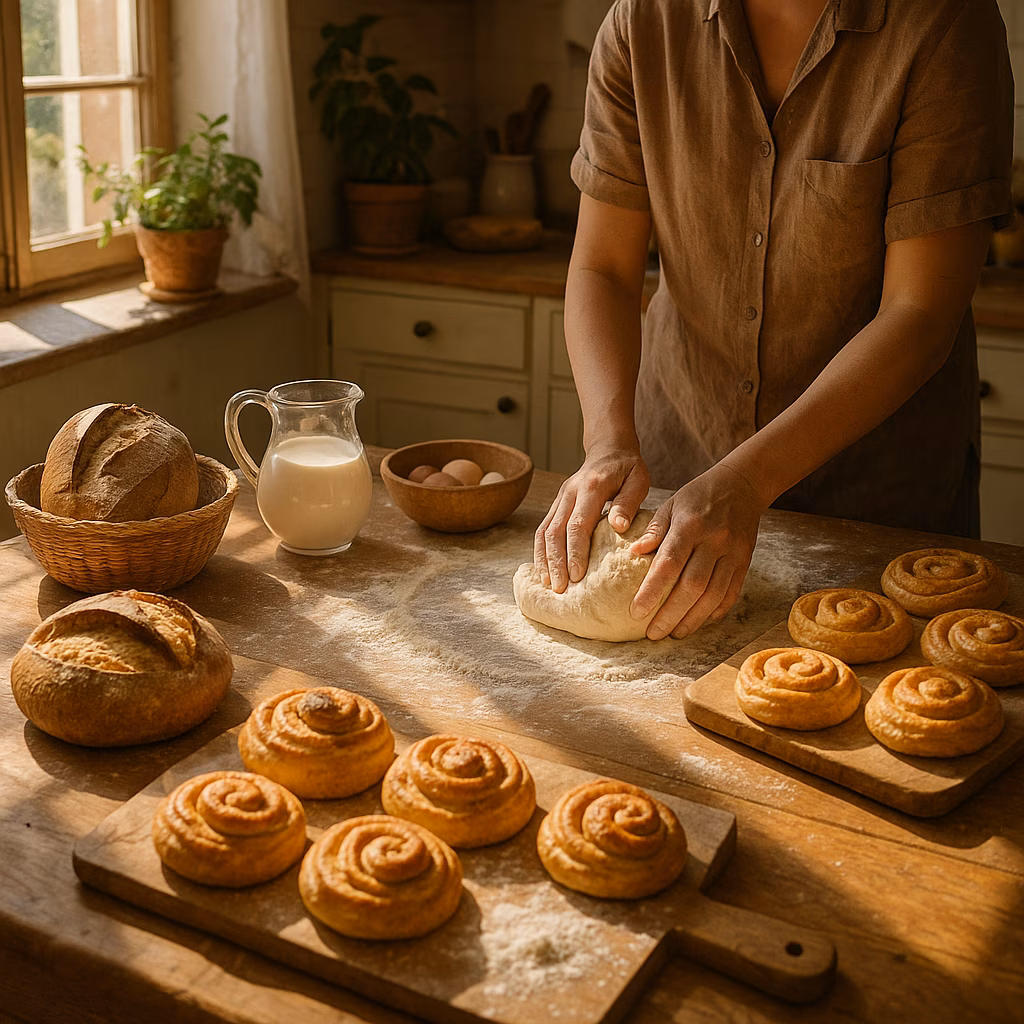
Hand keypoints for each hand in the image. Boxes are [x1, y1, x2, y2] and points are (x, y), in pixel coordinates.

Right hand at [534, 442, 649, 592]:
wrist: (608, 448)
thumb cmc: (628, 468)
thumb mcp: (638, 480)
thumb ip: (628, 502)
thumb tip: (618, 527)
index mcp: (591, 488)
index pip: (578, 524)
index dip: (575, 551)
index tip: (578, 576)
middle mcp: (569, 493)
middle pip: (555, 531)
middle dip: (556, 562)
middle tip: (560, 589)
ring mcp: (559, 498)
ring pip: (544, 531)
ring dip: (544, 559)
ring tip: (548, 585)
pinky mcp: (556, 505)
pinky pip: (543, 529)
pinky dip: (541, 551)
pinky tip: (544, 571)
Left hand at [629, 462, 766, 639]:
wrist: (743, 485)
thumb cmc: (698, 495)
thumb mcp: (671, 504)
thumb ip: (653, 530)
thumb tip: (633, 553)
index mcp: (690, 525)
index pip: (669, 563)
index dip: (652, 591)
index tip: (636, 612)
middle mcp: (714, 541)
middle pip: (692, 586)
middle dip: (671, 614)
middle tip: (653, 633)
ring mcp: (733, 553)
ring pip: (713, 595)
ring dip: (693, 619)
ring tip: (674, 633)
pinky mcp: (745, 562)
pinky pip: (731, 593)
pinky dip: (715, 612)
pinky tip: (700, 622)